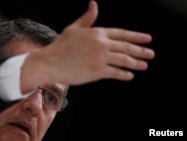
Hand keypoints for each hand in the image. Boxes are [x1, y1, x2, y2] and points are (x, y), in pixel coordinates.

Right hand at [22, 1, 154, 90]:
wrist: (50, 62)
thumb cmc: (61, 45)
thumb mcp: (74, 28)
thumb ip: (87, 18)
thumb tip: (94, 4)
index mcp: (97, 32)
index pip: (122, 33)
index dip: (137, 36)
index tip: (148, 39)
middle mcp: (101, 44)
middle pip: (126, 47)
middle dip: (141, 50)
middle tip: (151, 54)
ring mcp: (100, 58)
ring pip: (123, 60)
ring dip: (136, 63)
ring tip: (144, 65)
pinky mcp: (97, 71)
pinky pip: (115, 73)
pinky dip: (124, 74)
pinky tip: (129, 76)